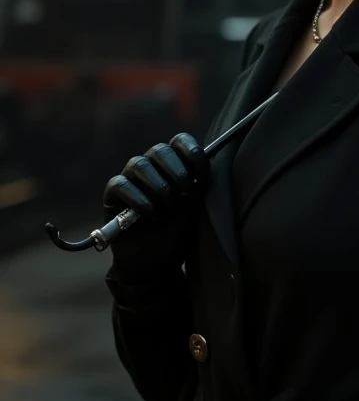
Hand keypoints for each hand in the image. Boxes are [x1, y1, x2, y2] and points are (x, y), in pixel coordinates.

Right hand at [102, 132, 209, 287]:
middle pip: (159, 150)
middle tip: (184, 190)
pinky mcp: (113, 195)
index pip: (179, 141)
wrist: (157, 259)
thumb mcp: (193, 204)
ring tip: (167, 205)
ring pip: (139, 164)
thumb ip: (199, 181)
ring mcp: (129, 178)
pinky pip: (121, 184)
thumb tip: (204, 160)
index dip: (190, 149)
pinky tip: (151, 214)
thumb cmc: (176, 228)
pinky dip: (139, 199)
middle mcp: (151, 166)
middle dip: (176, 169)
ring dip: (158, 185)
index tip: (199, 165)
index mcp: (173, 164)